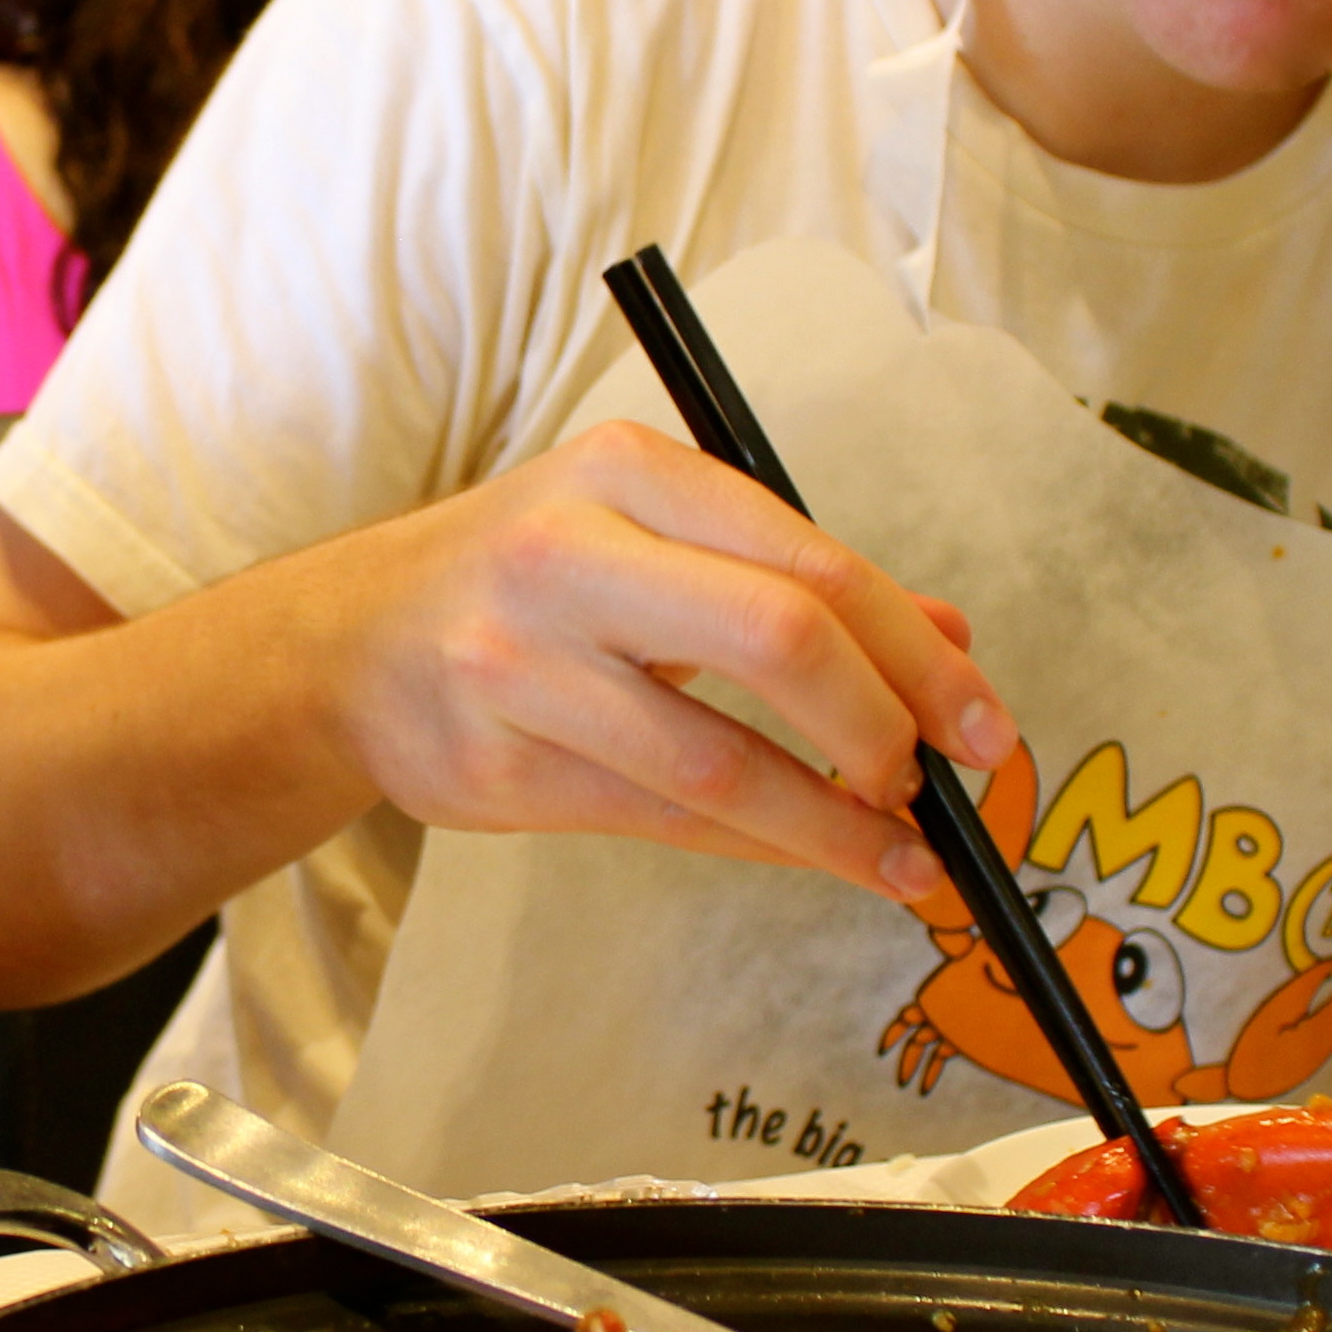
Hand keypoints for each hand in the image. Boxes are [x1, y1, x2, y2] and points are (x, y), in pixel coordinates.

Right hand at [312, 421, 1014, 907]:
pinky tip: (822, 858)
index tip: (983, 724)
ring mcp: (523, 663)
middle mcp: (570, 552)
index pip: (811, 561)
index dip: (916, 654)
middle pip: (779, 638)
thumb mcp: (651, 535)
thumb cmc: (524, 580)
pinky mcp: (500, 763)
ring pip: (719, 760)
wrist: (348, 645)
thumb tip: (949, 642)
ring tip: (907, 860)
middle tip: (937, 788)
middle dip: (886, 727)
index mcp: (628, 472)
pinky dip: (764, 845)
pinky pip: (666, 818)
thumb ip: (793, 579)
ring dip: (834, 824)